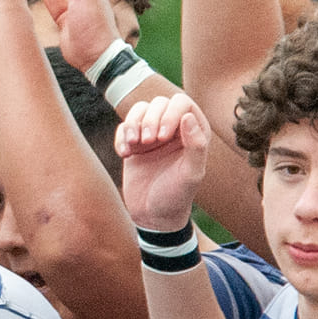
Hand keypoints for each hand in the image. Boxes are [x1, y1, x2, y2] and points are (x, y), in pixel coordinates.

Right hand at [116, 93, 210, 231]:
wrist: (152, 216)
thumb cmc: (176, 196)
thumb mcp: (191, 174)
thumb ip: (196, 146)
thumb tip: (188, 116)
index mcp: (194, 131)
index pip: (181, 102)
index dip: (170, 114)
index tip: (162, 137)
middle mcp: (174, 127)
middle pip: (159, 102)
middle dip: (150, 119)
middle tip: (147, 142)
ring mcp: (153, 133)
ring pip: (140, 109)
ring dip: (133, 124)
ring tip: (132, 145)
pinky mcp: (134, 142)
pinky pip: (124, 126)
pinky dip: (121, 137)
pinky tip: (124, 154)